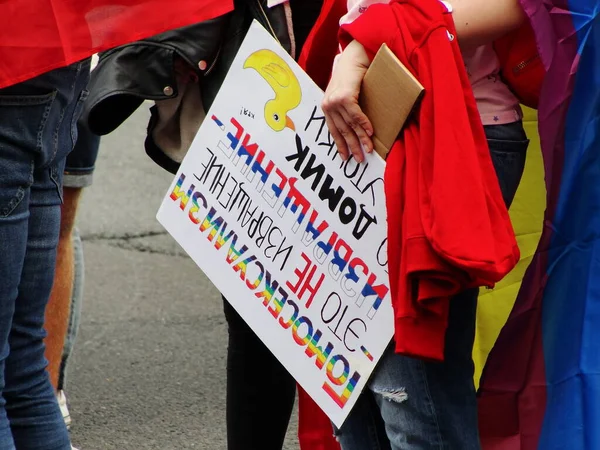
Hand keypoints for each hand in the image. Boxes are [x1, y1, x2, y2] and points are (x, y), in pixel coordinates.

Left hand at [322, 40, 373, 161]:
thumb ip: (348, 108)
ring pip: (350, 125)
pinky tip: (370, 133)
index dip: (340, 145)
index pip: (333, 130)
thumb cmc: (354, 73)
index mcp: (327, 106)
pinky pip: (356, 115)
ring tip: (369, 150)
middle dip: (352, 147)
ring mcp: (334, 100)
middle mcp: (328, 104)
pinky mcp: (344, 96)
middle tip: (360, 159)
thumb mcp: (347, 92)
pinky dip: (364, 125)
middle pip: (342, 131)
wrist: (355, 54)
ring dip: (361, 139)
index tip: (346, 158)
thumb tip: (359, 127)